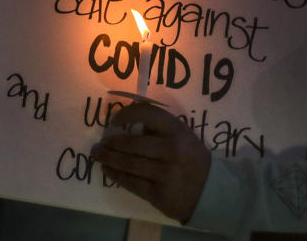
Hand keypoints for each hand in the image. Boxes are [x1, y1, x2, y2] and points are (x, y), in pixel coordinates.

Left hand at [91, 103, 210, 222]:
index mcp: (177, 130)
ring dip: (108, 158)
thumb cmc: (192, 159)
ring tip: (98, 155)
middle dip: (111, 143)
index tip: (114, 121)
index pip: (146, 114)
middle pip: (132, 143)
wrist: (209, 191)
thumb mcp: (184, 136)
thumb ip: (161, 128)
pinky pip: (131, 182)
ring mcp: (164, 173)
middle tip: (99, 144)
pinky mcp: (158, 193)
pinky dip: (116, 175)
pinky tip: (108, 170)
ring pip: (128, 164)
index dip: (126, 115)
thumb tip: (130, 121)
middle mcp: (171, 149)